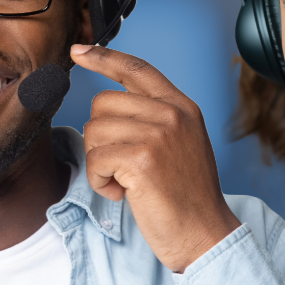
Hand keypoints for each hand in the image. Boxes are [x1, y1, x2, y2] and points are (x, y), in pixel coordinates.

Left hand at [71, 44, 240, 271]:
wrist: (205, 233)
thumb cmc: (188, 197)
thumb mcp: (181, 145)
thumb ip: (156, 119)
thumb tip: (109, 105)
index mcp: (183, 107)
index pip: (138, 69)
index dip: (104, 57)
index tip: (79, 51)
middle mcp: (173, 114)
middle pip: (103, 102)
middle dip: (101, 137)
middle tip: (123, 166)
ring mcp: (159, 133)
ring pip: (94, 131)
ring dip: (100, 163)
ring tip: (127, 182)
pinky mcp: (142, 158)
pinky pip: (95, 159)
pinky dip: (101, 182)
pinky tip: (124, 193)